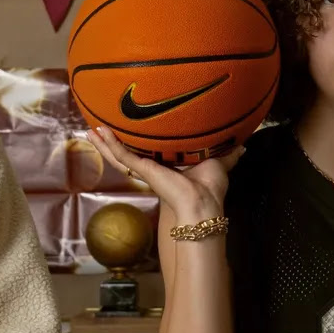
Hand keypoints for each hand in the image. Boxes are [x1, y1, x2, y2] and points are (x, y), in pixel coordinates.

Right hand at [90, 127, 242, 224]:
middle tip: (101, 128)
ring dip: (104, 143)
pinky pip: (121, 155)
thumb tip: (243, 145)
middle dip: (115, 142)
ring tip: (90, 131)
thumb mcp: (219, 162)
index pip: (151, 151)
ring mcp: (145, 170)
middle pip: (129, 152)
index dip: (141, 141)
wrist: (202, 203)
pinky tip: (95, 134)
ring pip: (119, 154)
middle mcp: (154, 168)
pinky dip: (107, 145)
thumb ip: (226, 153)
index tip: (132, 129)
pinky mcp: (142, 170)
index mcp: (170, 166)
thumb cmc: (211, 188)